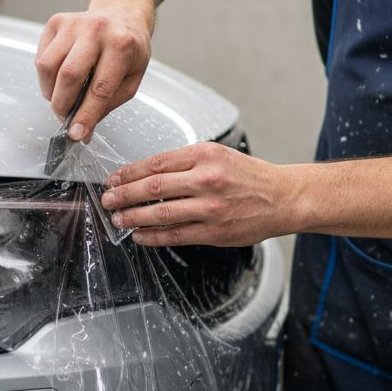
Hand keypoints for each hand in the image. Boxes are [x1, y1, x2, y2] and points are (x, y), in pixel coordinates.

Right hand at [35, 8, 151, 140]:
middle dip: (63, 105)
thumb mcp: (131, 79)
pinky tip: (59, 79)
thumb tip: (81, 129)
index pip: (100, 88)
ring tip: (63, 97)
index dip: (86, 115)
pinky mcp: (56, 22)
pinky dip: (46, 77)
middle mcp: (96, 29)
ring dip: (51, 91)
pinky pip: (41, 57)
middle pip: (69, 75)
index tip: (76, 133)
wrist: (121, 14)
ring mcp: (73, 23)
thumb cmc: (128, 50)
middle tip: (65, 118)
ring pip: (48, 66)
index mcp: (122, 45)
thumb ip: (107, 104)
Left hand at [101, 142, 293, 247]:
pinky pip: (176, 235)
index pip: (156, 163)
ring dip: (133, 217)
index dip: (129, 172)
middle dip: (123, 195)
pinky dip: (153, 236)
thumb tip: (149, 174)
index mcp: (205, 155)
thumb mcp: (218, 155)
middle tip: (108, 199)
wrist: (283, 197)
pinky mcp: (214, 231)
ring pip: (161, 213)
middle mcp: (206, 179)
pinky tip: (141, 235)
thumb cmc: (251, 176)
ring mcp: (210, 207)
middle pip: (152, 187)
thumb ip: (186, 162)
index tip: (114, 178)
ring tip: (118, 219)